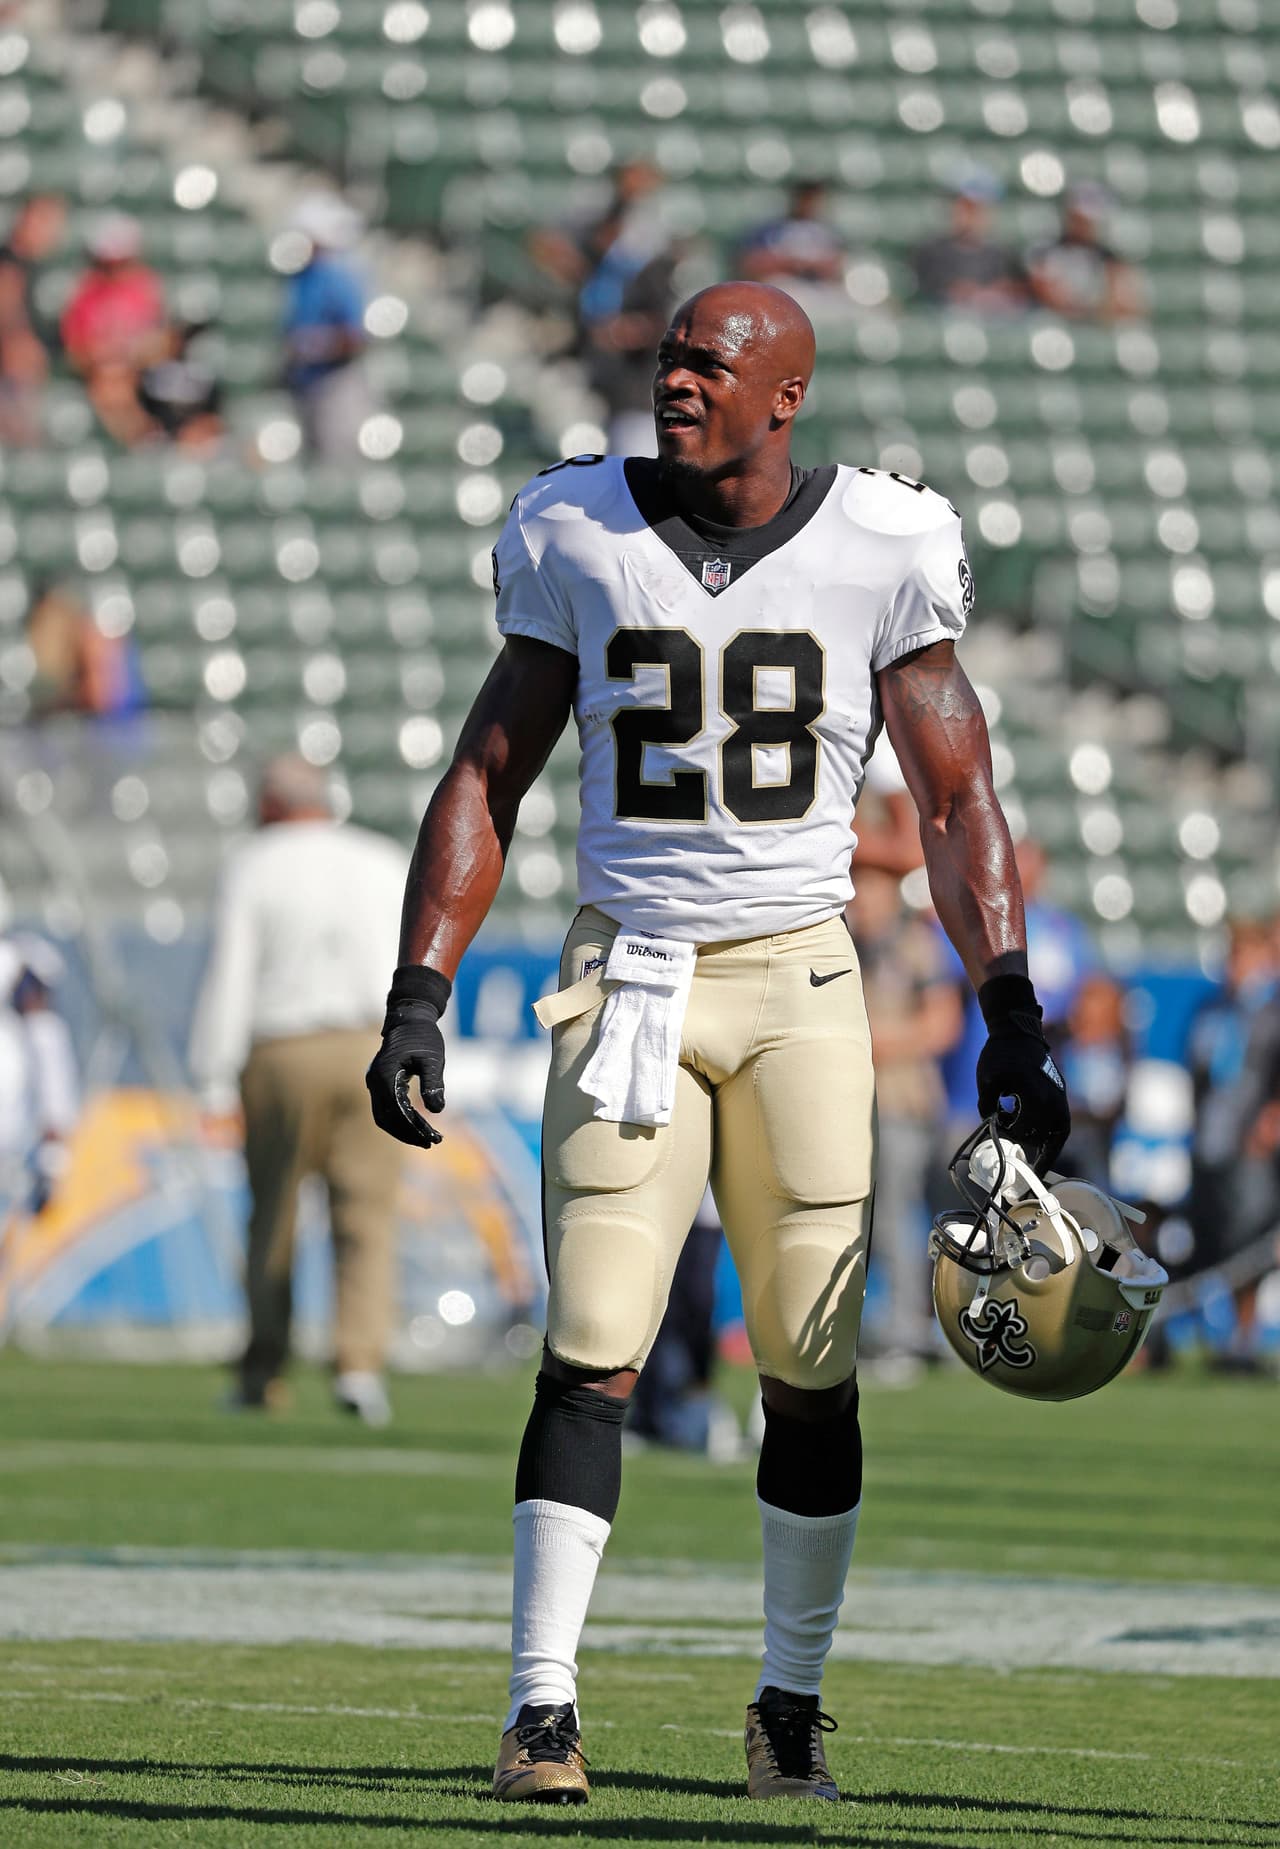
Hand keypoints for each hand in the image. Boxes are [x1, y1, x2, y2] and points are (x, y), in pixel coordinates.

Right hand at [366, 966, 451, 1149]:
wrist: (410, 1019)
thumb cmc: (423, 1036)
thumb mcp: (433, 1058)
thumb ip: (434, 1082)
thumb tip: (438, 1110)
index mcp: (384, 1075)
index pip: (396, 1111)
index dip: (412, 1128)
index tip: (431, 1138)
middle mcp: (374, 1081)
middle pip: (386, 1118)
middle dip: (407, 1133)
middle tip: (431, 1143)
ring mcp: (374, 1083)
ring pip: (383, 1116)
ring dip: (403, 1130)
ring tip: (426, 1139)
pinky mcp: (379, 1084)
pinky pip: (385, 1108)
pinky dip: (400, 1120)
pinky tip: (418, 1125)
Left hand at [975, 975, 1069, 1173]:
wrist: (1018, 1032)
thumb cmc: (999, 1053)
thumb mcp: (986, 1078)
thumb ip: (987, 1105)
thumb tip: (990, 1126)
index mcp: (1034, 1093)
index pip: (1026, 1131)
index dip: (1017, 1146)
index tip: (1021, 1171)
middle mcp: (1053, 1098)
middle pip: (1039, 1135)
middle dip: (1019, 1138)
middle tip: (999, 1126)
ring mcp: (1060, 1097)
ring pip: (1055, 1134)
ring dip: (1036, 1139)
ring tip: (1014, 1133)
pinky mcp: (1060, 1095)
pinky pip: (1061, 1125)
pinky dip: (1051, 1138)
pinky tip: (1041, 1149)